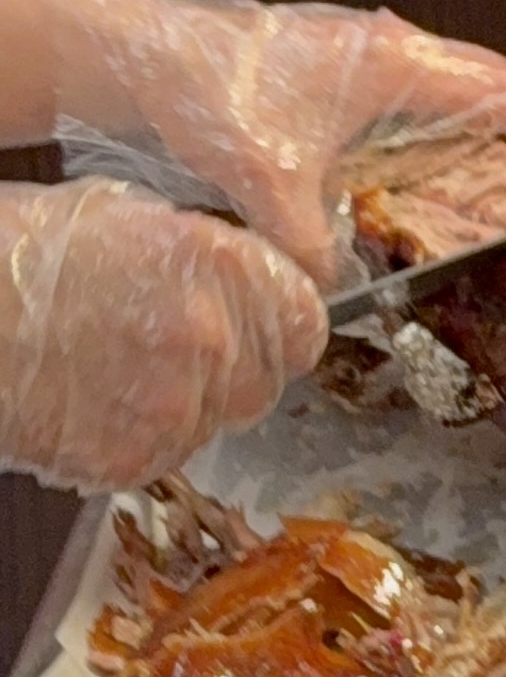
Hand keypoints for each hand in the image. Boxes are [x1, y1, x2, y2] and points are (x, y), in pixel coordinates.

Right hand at [0, 182, 326, 489]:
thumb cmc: (18, 252)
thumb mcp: (121, 215)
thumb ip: (198, 252)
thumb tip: (235, 275)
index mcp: (218, 267)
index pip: (304, 318)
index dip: (281, 324)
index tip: (261, 325)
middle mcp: (211, 341)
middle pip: (268, 379)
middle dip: (235, 369)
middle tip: (175, 351)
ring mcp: (175, 409)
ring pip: (216, 422)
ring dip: (186, 405)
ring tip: (120, 374)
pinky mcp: (132, 461)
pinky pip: (164, 456)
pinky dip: (139, 439)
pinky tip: (93, 405)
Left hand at [55, 0, 505, 287]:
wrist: (134, 56)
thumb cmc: (204, 96)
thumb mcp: (266, 183)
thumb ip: (309, 247)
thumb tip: (328, 292)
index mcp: (391, 65)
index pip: (500, 91)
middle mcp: (384, 50)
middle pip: (486, 81)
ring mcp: (357, 56)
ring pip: (449, 85)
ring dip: (488, 123)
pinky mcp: (329, 70)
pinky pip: (411, 97)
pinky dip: (440, 127)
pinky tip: (434, 168)